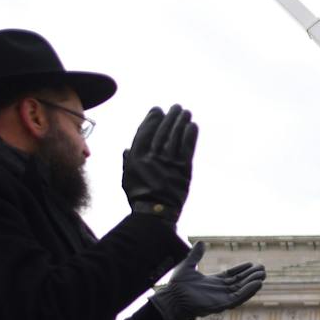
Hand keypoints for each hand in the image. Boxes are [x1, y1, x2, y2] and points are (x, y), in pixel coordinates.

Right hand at [121, 105, 196, 221]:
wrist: (155, 213)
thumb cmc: (139, 196)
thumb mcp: (126, 178)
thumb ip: (127, 161)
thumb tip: (127, 149)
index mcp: (136, 158)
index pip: (145, 132)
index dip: (152, 119)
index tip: (157, 110)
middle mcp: (152, 157)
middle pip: (162, 131)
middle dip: (169, 117)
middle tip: (175, 107)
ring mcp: (168, 162)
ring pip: (175, 137)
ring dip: (181, 122)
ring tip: (185, 112)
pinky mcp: (183, 169)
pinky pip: (187, 148)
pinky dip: (190, 135)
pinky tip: (193, 125)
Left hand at [150, 243, 265, 319]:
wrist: (172, 298)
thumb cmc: (176, 286)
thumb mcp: (187, 266)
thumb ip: (196, 255)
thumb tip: (201, 242)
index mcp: (213, 282)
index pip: (231, 275)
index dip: (242, 270)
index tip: (252, 263)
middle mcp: (219, 291)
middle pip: (239, 282)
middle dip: (251, 275)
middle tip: (262, 268)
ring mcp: (221, 298)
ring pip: (241, 290)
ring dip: (252, 282)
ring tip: (263, 275)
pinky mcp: (222, 305)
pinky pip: (238, 298)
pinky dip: (248, 291)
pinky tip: (257, 284)